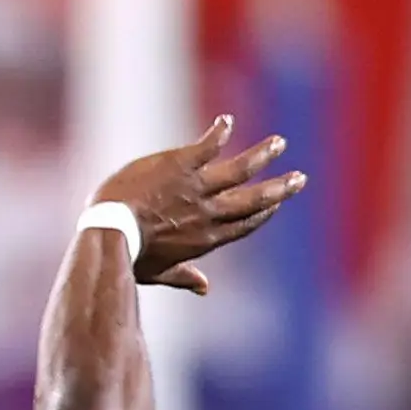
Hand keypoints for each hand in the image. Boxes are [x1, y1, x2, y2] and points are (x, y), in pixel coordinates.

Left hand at [91, 116, 309, 296]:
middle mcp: (209, 212)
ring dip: (262, 154)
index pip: (244, 224)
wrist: (110, 233)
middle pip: (254, 199)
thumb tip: (204, 289)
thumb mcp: (157, 272)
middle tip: (300, 177)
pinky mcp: (180, 165)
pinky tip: (225, 121)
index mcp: (207, 238)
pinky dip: (219, 133)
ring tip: (278, 142)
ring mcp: (196, 187)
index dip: (263, 213)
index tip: (276, 204)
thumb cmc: (129, 256)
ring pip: (241, 169)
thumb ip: (183, 277)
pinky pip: (208, 146)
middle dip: (280, 188)